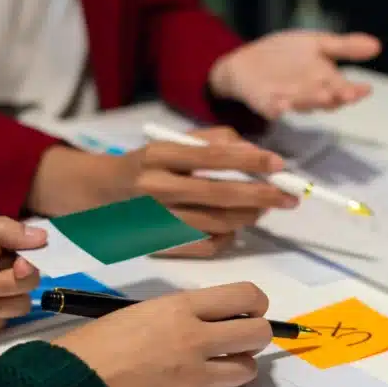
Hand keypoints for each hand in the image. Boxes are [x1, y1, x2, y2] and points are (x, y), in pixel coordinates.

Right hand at [56, 282, 272, 386]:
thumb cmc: (95, 346)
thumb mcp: (141, 313)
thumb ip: (182, 314)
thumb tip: (216, 320)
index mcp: (180, 310)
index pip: (245, 296)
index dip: (255, 303)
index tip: (250, 310)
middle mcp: (196, 341)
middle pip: (258, 334)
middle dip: (254, 335)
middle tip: (238, 339)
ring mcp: (196, 379)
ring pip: (247, 369)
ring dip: (237, 365)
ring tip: (214, 365)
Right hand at [123, 127, 299, 256]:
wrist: (98, 196)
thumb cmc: (145, 165)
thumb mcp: (170, 143)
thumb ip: (212, 140)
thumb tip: (252, 151)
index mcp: (159, 156)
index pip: (213, 157)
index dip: (250, 160)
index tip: (279, 164)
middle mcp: (156, 188)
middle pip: (221, 195)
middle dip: (263, 196)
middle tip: (290, 197)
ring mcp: (158, 221)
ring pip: (219, 224)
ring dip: (250, 216)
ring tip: (264, 208)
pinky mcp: (161, 245)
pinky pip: (208, 246)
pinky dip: (230, 237)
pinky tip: (235, 226)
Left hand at [208, 30, 381, 118]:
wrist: (247, 62)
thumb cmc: (286, 56)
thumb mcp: (317, 44)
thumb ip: (345, 47)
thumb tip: (377, 45)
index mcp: (324, 82)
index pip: (344, 89)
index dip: (355, 90)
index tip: (366, 88)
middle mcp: (309, 95)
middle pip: (325, 99)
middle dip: (336, 97)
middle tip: (347, 94)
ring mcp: (287, 100)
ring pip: (302, 103)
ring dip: (312, 101)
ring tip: (323, 96)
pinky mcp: (264, 102)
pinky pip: (272, 108)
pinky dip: (277, 109)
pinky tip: (281, 108)